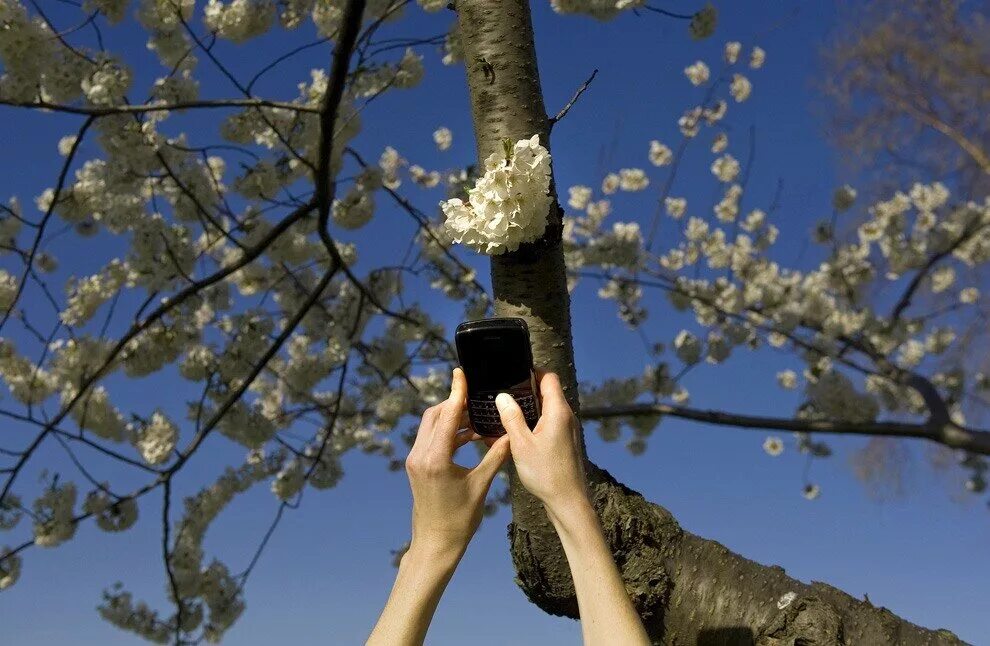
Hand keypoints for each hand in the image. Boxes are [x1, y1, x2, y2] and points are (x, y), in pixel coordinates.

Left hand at [404, 368, 509, 559]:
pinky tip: (468, 436)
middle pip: (435, 415)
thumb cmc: (459, 519)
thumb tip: (512, 434)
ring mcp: (415, 460)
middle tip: (477, 397)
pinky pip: (431, 439)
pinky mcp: (416, 466)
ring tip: (478, 418)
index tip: (461, 373)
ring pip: (431, 426)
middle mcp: (419, 455)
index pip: (447, 416)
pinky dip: (448, 433)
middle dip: (455, 403)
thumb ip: (496, 456)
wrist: (435, 543)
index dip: (457, 392)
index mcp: (435, 459)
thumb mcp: (481, 485)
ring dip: (452, 418)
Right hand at [494, 372, 588, 519]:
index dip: (532, 372)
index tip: (513, 375)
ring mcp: (567, 429)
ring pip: (547, 409)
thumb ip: (512, 418)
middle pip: (547, 392)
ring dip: (530, 409)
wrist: (567, 501)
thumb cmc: (546, 473)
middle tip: (504, 395)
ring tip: (507, 413)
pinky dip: (535, 423)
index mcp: (558, 411)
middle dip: (526, 391)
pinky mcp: (565, 441)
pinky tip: (518, 433)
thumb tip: (503, 396)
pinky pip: (549, 423)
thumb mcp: (522, 444)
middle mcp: (566, 416)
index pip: (549, 378)